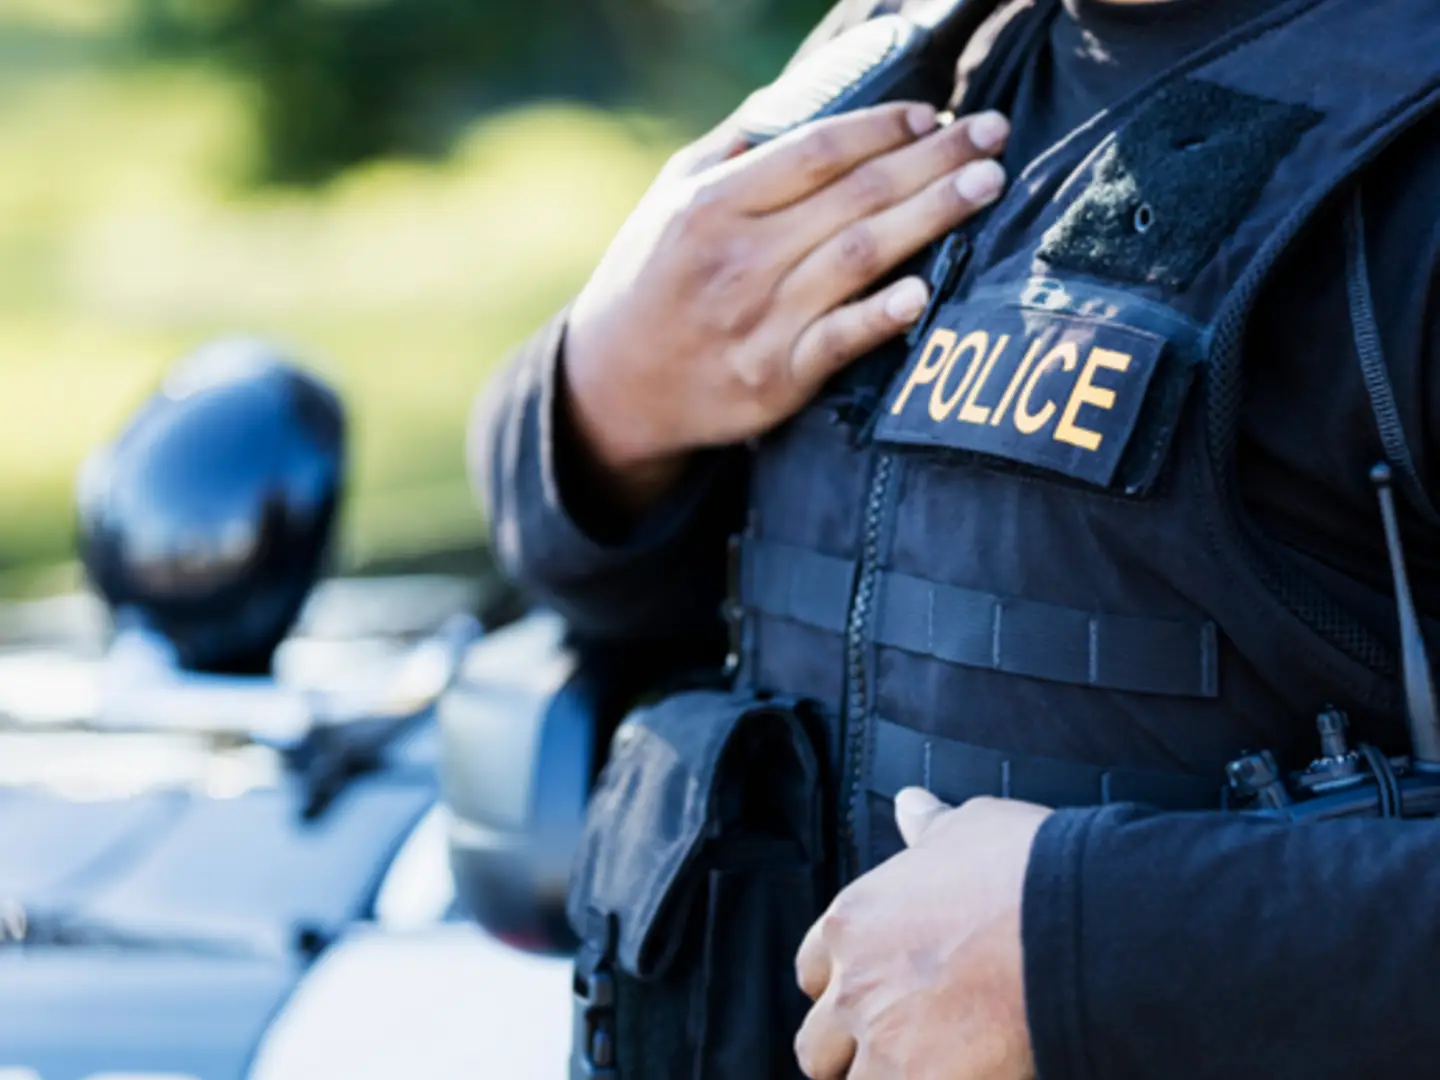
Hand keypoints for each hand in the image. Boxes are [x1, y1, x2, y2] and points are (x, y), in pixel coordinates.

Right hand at [563, 105, 1009, 510]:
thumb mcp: (670, 200)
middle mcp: (737, 258)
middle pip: (854, 195)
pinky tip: (926, 291)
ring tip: (987, 186)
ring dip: (931, 216)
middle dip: (933, 159)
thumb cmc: (652, 280)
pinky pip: (839, 342)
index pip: (817, 151)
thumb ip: (734, 150)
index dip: (883, 127)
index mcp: (713, 205)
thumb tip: (800, 98)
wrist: (615, 387)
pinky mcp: (773, 379)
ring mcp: (758, 321)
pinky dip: (882, 316)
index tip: (933, 115)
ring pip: (859, 257)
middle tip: (994, 135)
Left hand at [793, 790, 1052, 1079]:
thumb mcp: (967, 831)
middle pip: (817, 1045)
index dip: (842, 985)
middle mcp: (856, 985)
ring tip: (927, 1066)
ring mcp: (885, 1043)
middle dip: (850, 1050)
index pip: (813, 971)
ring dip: (884, 1077)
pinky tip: (960, 1077)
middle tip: (898, 1044)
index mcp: (854, 921)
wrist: (1078, 928)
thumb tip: (911, 806)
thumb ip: (928, 829)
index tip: (873, 991)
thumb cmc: (1026, 872)